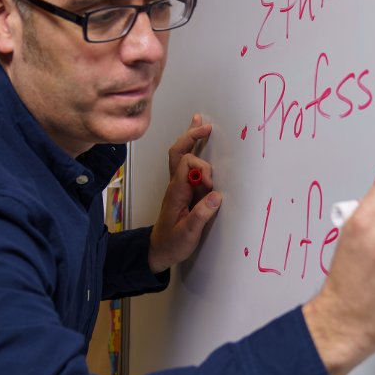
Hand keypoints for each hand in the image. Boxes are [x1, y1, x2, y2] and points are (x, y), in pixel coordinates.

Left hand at [148, 114, 221, 271]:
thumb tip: (216, 197)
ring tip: (202, 124)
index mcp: (176, 192)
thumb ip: (201, 215)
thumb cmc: (172, 243)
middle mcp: (176, 185)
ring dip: (191, 139)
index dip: (201, 170)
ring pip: (181, 155)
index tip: (210, 185)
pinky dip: (193, 149)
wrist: (157, 250)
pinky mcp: (183, 190)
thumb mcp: (188, 234)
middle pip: (179, 152)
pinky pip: (186, 164)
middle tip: (206, 127)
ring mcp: (178, 186)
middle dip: (192, 137)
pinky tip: (199, 142)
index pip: (186, 166)